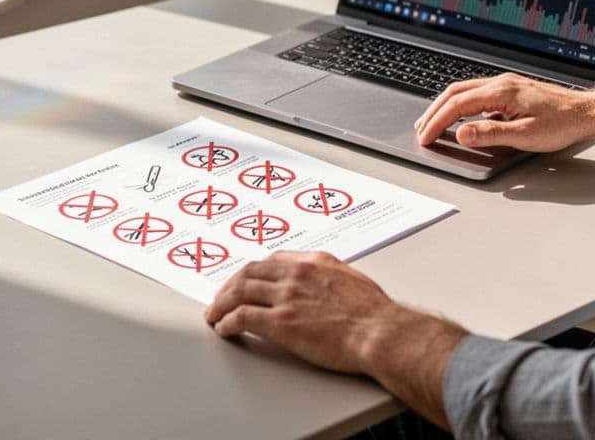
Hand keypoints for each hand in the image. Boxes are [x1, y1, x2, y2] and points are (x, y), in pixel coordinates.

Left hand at [205, 251, 411, 372]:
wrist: (381, 333)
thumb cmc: (375, 314)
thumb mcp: (352, 281)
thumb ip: (331, 278)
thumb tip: (326, 286)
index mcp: (313, 263)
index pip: (271, 261)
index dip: (252, 272)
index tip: (245, 280)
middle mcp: (296, 275)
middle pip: (248, 273)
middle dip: (229, 286)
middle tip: (220, 297)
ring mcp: (286, 298)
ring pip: (239, 293)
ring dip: (221, 304)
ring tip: (213, 314)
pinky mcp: (281, 323)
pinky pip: (242, 317)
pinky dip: (227, 322)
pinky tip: (223, 328)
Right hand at [415, 73, 594, 150]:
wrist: (587, 113)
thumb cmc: (563, 123)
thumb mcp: (526, 136)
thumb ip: (491, 135)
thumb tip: (461, 134)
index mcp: (501, 91)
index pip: (457, 105)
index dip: (437, 122)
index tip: (425, 137)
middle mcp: (501, 83)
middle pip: (455, 93)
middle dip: (434, 111)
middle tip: (421, 130)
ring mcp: (507, 85)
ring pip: (465, 91)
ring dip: (446, 107)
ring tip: (434, 123)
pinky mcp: (513, 91)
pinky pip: (478, 95)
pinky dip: (462, 106)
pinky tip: (464, 120)